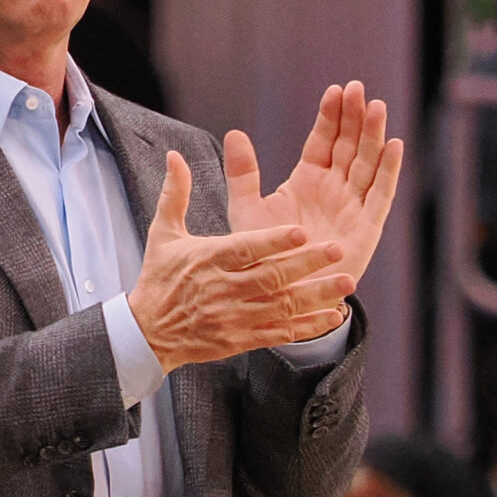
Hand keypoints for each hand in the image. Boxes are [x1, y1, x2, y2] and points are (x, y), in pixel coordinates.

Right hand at [128, 152, 354, 374]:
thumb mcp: (163, 234)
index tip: (301, 230)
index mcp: (207, 260)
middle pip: (270, 277)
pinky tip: (333, 315)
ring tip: (347, 281)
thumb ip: (175, 194)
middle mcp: (222, 290)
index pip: (245, 249)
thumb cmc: (159, 278)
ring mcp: (233, 318)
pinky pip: (279, 334)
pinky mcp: (240, 341)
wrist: (148, 332)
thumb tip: (174, 156)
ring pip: (281, 306)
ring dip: (316, 295)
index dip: (273, 242)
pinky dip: (307, 327)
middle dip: (306, 264)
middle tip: (337, 249)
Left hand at [224, 82, 402, 287]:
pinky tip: (394, 145)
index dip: (330, 116)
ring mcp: (352, 206)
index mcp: (307, 179)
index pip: (323, 140)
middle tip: (358, 88)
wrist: (280, 294)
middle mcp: (333, 189)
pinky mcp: (366, 227)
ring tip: (377, 107)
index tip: (335, 90)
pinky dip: (388, 171)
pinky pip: (380, 194)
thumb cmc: (263, 254)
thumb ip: (242, 173)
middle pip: (349, 145)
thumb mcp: (246, 208)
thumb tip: (233, 133)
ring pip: (366, 163)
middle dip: (355, 117)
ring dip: (373, 135)